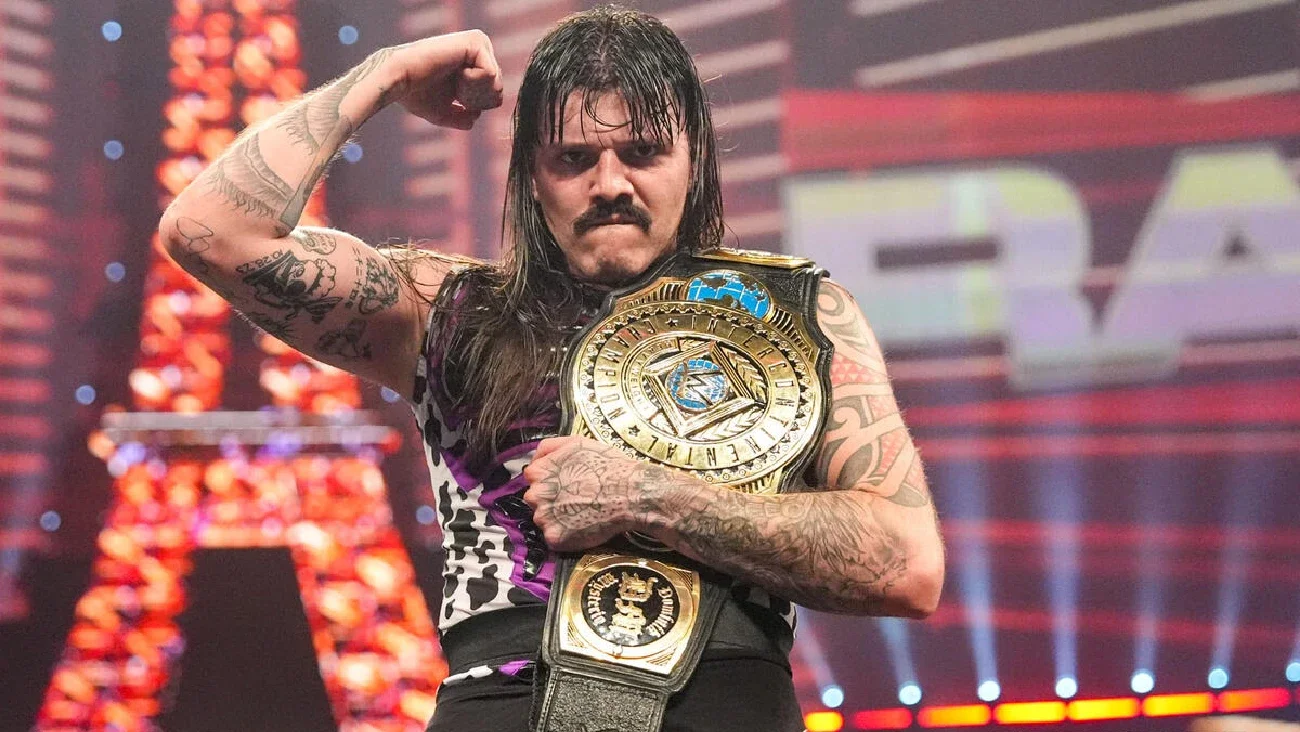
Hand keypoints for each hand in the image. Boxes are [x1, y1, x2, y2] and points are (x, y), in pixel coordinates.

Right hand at [381, 30, 503, 129]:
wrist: (399, 80)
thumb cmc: (415, 94)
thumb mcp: (443, 112)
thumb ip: (461, 117)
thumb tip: (475, 118)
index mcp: (473, 61)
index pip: (495, 91)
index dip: (478, 105)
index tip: (458, 100)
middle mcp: (478, 48)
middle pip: (498, 88)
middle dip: (476, 99)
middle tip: (455, 91)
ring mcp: (478, 42)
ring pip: (496, 82)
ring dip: (473, 92)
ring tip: (455, 82)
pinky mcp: (474, 42)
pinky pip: (490, 73)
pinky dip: (472, 83)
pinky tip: (456, 75)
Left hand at [522, 436, 654, 551]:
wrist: (628, 492)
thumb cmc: (606, 465)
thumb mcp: (576, 442)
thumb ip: (549, 447)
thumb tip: (535, 458)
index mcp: (537, 472)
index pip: (534, 478)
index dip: (552, 481)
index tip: (567, 484)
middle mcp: (535, 496)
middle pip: (537, 500)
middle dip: (552, 501)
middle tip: (576, 500)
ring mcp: (544, 518)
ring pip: (545, 520)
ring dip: (559, 519)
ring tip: (582, 513)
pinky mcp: (555, 537)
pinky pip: (555, 538)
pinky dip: (567, 535)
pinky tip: (583, 526)